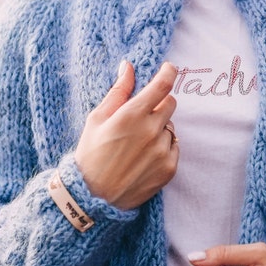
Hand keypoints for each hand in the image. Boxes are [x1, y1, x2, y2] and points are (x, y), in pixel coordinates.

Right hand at [74, 61, 178, 209]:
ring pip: (170, 126)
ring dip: (159, 128)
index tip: (169, 68)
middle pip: (170, 103)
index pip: (162, 85)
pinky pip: (174, 146)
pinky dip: (163, 147)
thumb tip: (128, 66)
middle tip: (141, 115)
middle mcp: (151, 131)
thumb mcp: (97, 118)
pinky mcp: (169, 168)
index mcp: (132, 115)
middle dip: (158, 103)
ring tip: (136, 143)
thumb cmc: (91, 154)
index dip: (169, 72)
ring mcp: (162, 151)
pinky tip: (144, 156)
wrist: (93, 198)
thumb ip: (118, 91)